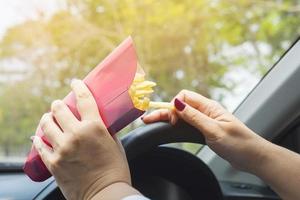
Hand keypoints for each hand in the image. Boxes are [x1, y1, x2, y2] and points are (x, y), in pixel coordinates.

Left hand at [32, 79, 135, 199]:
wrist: (106, 194)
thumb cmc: (115, 169)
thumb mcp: (116, 144)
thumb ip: (106, 130)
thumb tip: (100, 121)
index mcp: (94, 127)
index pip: (84, 99)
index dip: (78, 87)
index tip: (75, 82)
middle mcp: (76, 135)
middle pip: (59, 109)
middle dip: (58, 104)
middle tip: (59, 105)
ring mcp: (62, 149)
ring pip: (46, 124)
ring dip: (47, 118)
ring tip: (48, 118)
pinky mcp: (53, 163)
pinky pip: (40, 145)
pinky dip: (39, 139)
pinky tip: (39, 137)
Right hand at [143, 90, 268, 171]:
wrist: (252, 157)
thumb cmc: (238, 143)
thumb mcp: (214, 130)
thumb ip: (194, 117)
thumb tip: (177, 103)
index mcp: (209, 107)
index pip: (184, 97)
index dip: (175, 106)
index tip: (172, 121)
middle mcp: (205, 111)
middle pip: (180, 106)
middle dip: (165, 111)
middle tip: (148, 119)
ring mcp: (205, 120)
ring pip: (182, 115)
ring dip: (169, 118)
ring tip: (154, 123)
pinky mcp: (205, 130)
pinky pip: (188, 124)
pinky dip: (177, 125)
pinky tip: (170, 128)